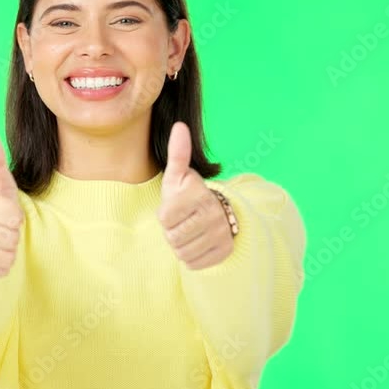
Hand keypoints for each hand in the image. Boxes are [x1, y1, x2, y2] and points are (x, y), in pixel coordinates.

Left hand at [158, 122, 234, 269]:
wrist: (218, 213)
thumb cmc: (188, 194)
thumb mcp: (178, 175)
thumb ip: (178, 153)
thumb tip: (179, 125)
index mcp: (199, 194)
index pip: (165, 219)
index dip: (165, 215)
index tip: (176, 207)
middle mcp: (213, 214)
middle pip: (173, 238)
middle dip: (173, 231)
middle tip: (183, 220)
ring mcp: (221, 234)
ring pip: (182, 252)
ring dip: (181, 244)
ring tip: (190, 230)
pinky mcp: (224, 251)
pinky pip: (194, 263)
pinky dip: (192, 256)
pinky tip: (198, 242)